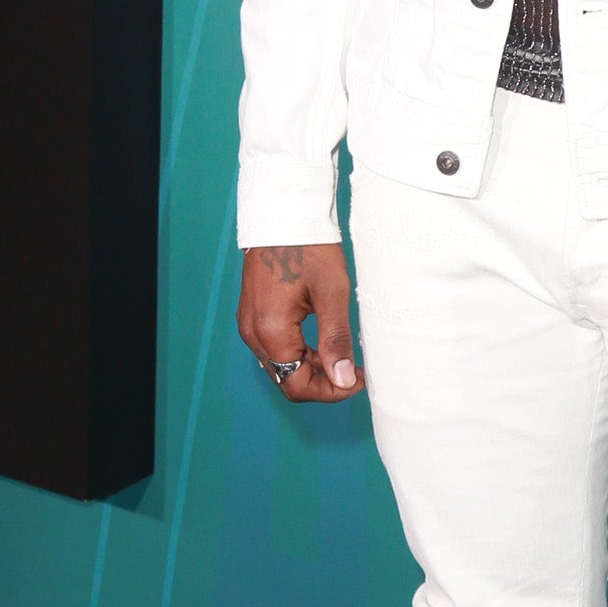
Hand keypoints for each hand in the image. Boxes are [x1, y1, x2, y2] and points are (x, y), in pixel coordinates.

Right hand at [236, 244, 362, 401]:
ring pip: (281, 366)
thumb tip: (344, 380)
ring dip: (312, 368)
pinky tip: (323, 341)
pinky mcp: (252, 315)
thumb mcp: (331, 293)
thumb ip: (336, 340)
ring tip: (344, 354)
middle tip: (356, 369)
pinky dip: (300, 353)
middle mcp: (252, 333)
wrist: (281, 214)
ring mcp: (249, 324)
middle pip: (287, 379)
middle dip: (323, 382)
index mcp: (270, 331)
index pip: (297, 386)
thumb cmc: (308, 248)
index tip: (358, 380)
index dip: (330, 392)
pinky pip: (275, 348)